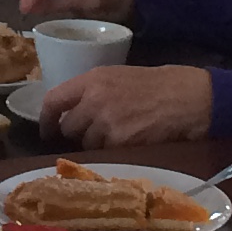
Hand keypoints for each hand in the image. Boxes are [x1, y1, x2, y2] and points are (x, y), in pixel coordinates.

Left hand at [44, 66, 211, 149]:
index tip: (47, 130)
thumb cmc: (155, 85)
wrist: (185, 97)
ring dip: (97, 144)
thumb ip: (92, 91)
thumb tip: (69, 112)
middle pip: (68, 127)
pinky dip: (113, 152)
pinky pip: (104, 153)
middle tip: (96, 132)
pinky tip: (129, 142)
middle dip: (78, 133)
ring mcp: (106, 123)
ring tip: (119, 134)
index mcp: (92, 80)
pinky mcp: (120, 142)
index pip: (53, 100)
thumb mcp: (118, 76)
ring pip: (86, 144)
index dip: (46, 119)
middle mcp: (94, 100)